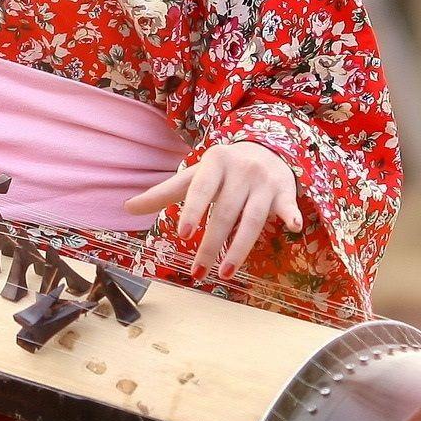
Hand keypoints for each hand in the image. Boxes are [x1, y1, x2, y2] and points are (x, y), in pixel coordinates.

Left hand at [124, 140, 301, 281]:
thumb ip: (164, 193)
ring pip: (252, 219)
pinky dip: (291, 215)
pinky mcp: (285, 190)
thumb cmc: (221, 170)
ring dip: (240, 249)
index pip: (201, 190)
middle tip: (198, 271)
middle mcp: (240, 170)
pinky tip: (294, 227)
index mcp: (214, 162)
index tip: (183, 235)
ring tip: (225, 273)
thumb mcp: (193, 176)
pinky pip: (288, 205)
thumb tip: (126, 208)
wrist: (264, 147)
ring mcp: (264, 181)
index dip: (193, 211)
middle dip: (211, 244)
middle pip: (225, 213)